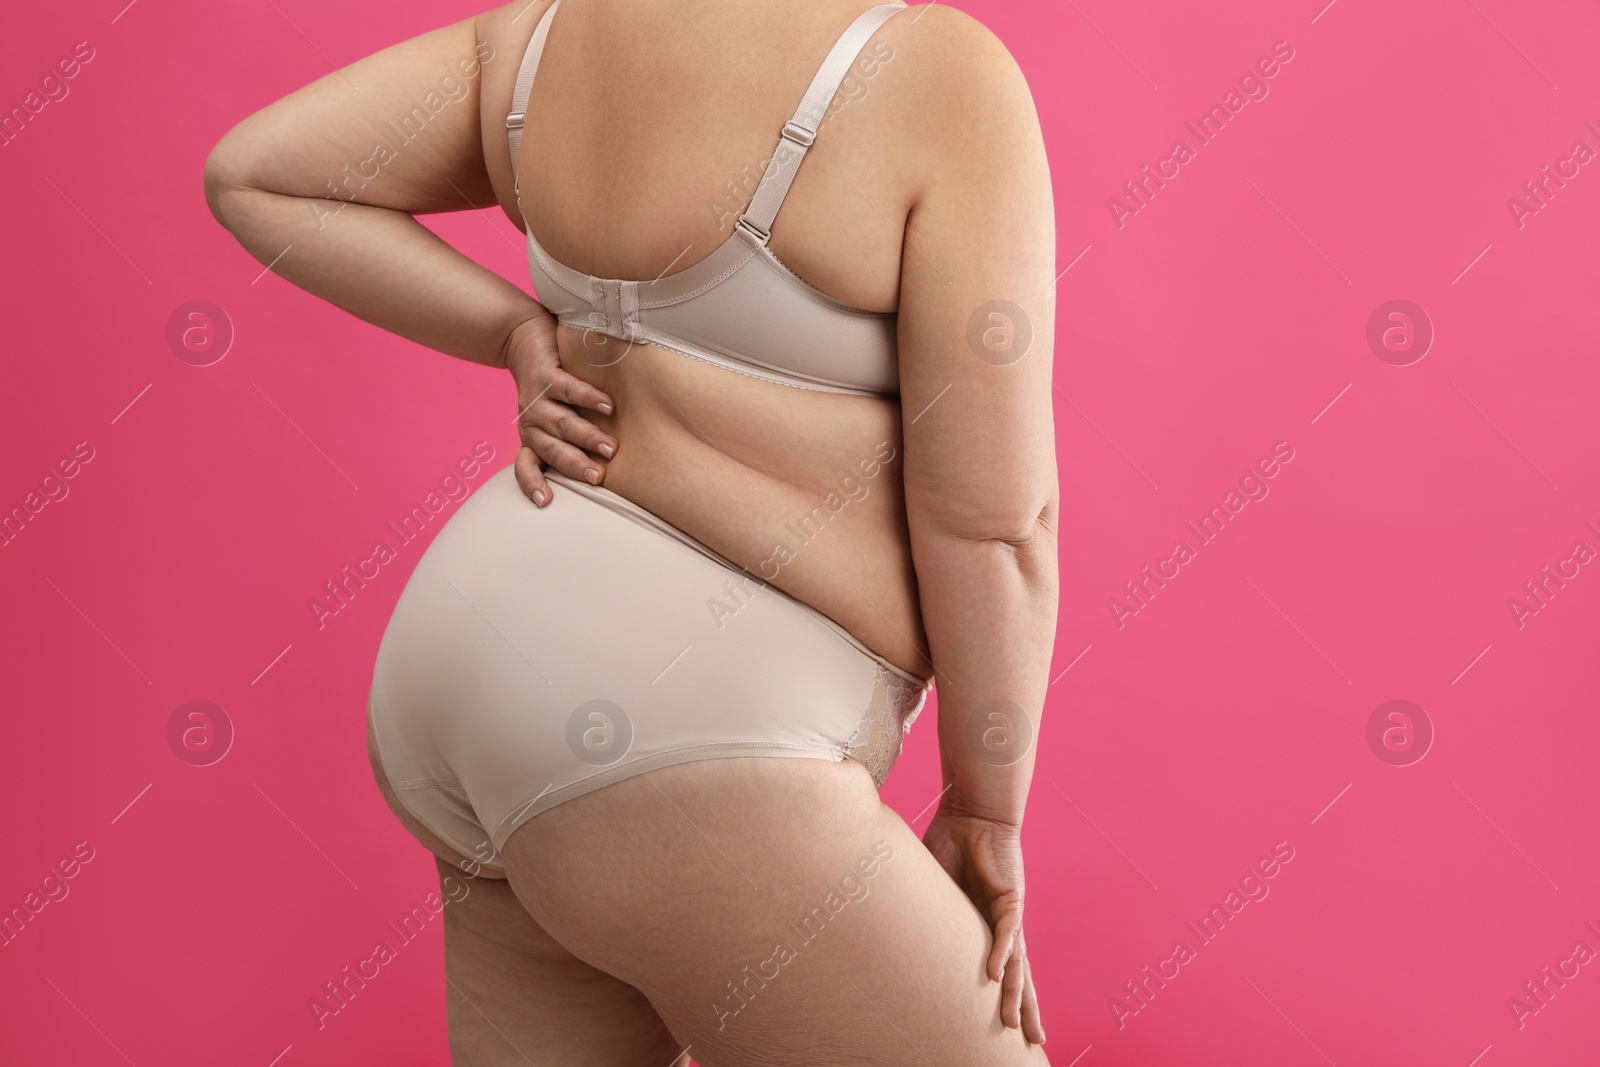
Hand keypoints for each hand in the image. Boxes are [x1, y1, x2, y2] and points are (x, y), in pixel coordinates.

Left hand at [503, 312, 617, 506]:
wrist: (522, 337)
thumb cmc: (548, 384)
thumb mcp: (553, 414)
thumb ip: (571, 436)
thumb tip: (612, 463)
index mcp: (532, 436)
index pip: (526, 466)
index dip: (533, 484)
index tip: (545, 503)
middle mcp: (531, 422)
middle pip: (552, 449)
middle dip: (575, 465)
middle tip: (599, 478)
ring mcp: (537, 398)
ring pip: (562, 423)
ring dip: (586, 436)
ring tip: (612, 448)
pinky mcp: (545, 374)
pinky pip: (567, 389)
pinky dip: (588, 398)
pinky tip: (608, 406)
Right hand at [922, 803, 1044, 1044]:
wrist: (970, 810)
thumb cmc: (951, 841)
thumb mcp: (933, 888)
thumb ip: (925, 911)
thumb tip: (889, 924)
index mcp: (983, 924)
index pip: (998, 967)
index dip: (1002, 995)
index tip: (1006, 1025)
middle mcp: (1001, 923)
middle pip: (1016, 974)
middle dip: (1023, 1008)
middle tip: (1031, 1041)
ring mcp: (1008, 912)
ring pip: (1016, 962)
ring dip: (1014, 994)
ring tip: (1013, 1025)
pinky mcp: (1010, 897)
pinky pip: (1006, 932)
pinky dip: (1000, 954)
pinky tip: (996, 977)